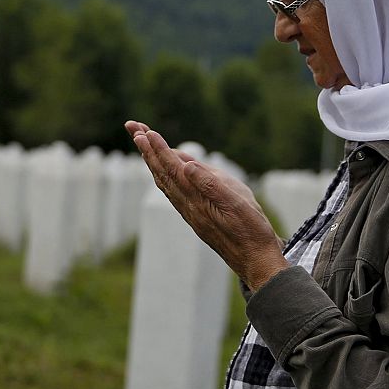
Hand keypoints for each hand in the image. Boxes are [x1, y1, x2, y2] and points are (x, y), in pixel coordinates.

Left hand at [124, 120, 286, 290]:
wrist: (256, 262)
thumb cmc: (252, 232)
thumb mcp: (237, 204)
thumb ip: (211, 184)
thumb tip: (186, 165)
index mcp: (197, 200)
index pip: (173, 169)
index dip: (159, 149)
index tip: (145, 132)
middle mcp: (188, 207)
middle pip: (162, 173)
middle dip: (147, 149)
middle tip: (132, 127)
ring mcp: (191, 213)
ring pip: (165, 182)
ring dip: (152, 161)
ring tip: (142, 142)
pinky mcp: (196, 217)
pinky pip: (173, 192)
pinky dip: (164, 175)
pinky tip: (164, 171)